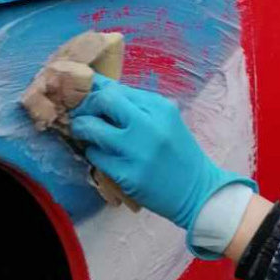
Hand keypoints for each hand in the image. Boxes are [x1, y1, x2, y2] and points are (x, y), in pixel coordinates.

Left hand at [69, 76, 251, 237]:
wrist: (198, 191)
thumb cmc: (179, 154)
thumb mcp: (167, 121)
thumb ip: (138, 106)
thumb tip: (100, 90)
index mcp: (160, 107)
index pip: (117, 88)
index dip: (95, 91)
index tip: (87, 97)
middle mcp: (150, 125)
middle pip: (103, 101)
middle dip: (86, 107)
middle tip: (81, 115)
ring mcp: (138, 151)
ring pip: (92, 129)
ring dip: (82, 129)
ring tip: (84, 134)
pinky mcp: (128, 175)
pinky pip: (95, 156)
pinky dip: (93, 153)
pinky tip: (102, 156)